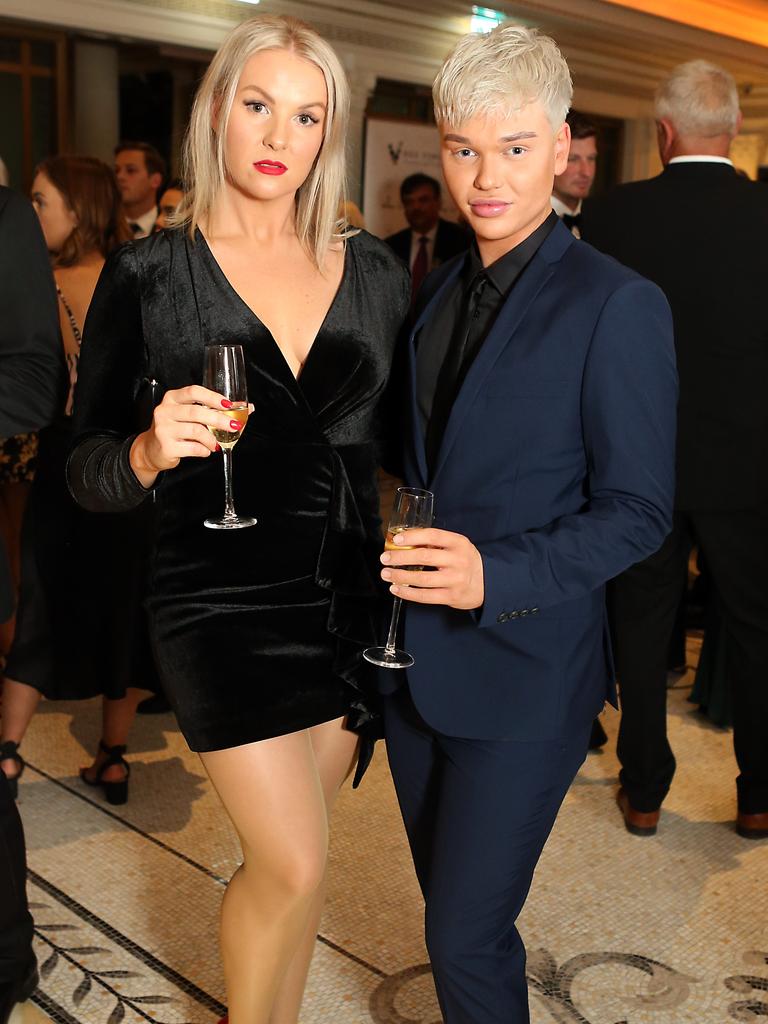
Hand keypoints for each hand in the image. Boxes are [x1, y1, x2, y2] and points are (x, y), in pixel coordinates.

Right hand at [130, 385, 246, 487]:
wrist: (151, 450)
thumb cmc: (175, 429)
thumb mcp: (189, 416)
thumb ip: (213, 410)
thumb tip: (246, 408)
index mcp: (172, 398)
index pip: (193, 391)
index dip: (212, 397)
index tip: (228, 404)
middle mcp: (165, 411)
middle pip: (196, 411)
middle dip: (219, 419)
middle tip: (234, 425)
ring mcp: (163, 429)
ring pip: (196, 431)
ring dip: (212, 438)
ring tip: (216, 443)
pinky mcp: (166, 446)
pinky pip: (193, 448)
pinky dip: (204, 450)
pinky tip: (205, 450)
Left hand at [380, 527, 483, 609]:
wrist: (488, 584)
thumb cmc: (465, 561)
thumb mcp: (456, 546)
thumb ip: (435, 543)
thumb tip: (403, 541)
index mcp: (458, 543)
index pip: (433, 536)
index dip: (412, 536)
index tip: (396, 539)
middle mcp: (458, 560)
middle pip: (424, 557)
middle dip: (400, 557)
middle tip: (385, 558)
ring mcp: (455, 580)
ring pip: (422, 579)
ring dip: (400, 576)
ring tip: (386, 574)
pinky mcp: (451, 597)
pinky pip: (425, 596)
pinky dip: (408, 593)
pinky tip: (396, 589)